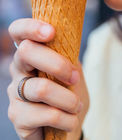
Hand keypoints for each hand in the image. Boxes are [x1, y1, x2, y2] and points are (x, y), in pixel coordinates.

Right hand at [7, 18, 88, 139]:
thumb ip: (68, 53)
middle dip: (58, 64)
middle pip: (27, 51)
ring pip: (41, 87)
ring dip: (68, 99)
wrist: (67, 125)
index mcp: (30, 52)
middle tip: (74, 77)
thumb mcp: (72, 68)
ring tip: (76, 106)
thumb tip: (69, 38)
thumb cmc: (69, 92)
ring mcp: (14, 92)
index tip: (51, 32)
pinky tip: (70, 120)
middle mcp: (17, 68)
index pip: (18, 31)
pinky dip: (67, 119)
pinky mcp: (18, 116)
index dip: (31, 27)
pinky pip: (47, 114)